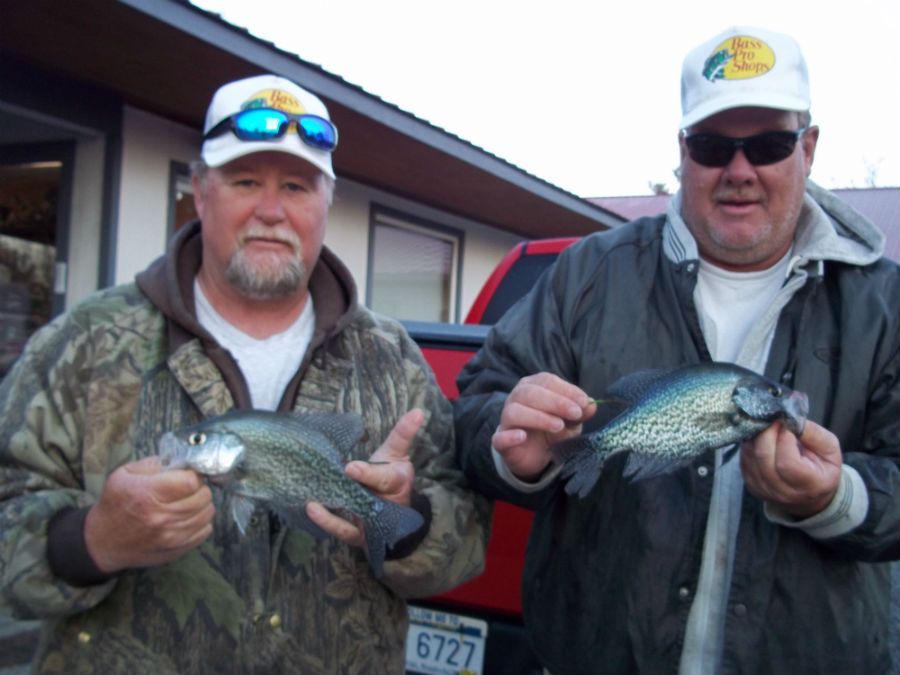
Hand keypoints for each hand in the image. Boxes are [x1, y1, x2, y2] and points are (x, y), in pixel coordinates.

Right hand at [84, 457, 214, 572]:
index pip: (191, 481)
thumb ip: (152, 464)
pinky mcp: (177, 549)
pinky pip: (205, 531)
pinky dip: (201, 522)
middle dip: (199, 488)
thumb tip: (179, 461)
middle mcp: (162, 518)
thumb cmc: (114, 505)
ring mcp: (171, 536)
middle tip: (188, 488)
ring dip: (201, 505)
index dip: (192, 475)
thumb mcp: (123, 475)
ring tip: (187, 502)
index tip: (185, 475)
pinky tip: (187, 517)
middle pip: (203, 497)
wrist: (102, 542)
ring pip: (208, 513)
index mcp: (148, 495)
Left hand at [306, 408, 422, 547]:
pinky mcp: (356, 533)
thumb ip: (403, 433)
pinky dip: (327, 522)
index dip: (367, 474)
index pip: (383, 479)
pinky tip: (311, 509)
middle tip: (326, 486)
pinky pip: (341, 530)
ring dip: (332, 515)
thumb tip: (417, 411)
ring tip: (312, 504)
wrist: (395, 509)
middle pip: (365, 501)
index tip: (350, 467)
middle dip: (346, 495)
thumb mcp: (397, 453)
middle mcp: (385, 506)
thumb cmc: (392, 475)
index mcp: (397, 482)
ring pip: (352, 519)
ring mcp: (370, 522)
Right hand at [492, 372, 595, 480]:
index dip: (565, 389)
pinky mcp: (500, 441)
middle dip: (555, 402)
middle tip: (575, 413)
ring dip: (538, 417)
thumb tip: (592, 405)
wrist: (536, 455)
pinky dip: (510, 436)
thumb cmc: (553, 429)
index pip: (546, 380)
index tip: (584, 402)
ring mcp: (506, 419)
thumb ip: (580, 412)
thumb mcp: (570, 420)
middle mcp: (516, 398)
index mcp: (533, 386)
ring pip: (515, 411)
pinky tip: (523, 436)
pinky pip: (500, 437)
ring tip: (558, 426)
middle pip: (530, 393)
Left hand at [740, 420, 842, 517]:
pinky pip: (744, 458)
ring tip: (768, 426)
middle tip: (773, 417)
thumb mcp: (830, 449)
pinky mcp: (751, 484)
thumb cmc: (822, 467)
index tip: (787, 422)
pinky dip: (750, 444)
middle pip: (764, 456)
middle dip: (767, 431)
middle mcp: (784, 492)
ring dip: (756, 435)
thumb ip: (812, 433)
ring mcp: (764, 490)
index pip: (787, 462)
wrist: (810, 493)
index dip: (784, 438)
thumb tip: (790, 418)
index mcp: (810, 485)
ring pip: (751, 455)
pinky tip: (761, 437)